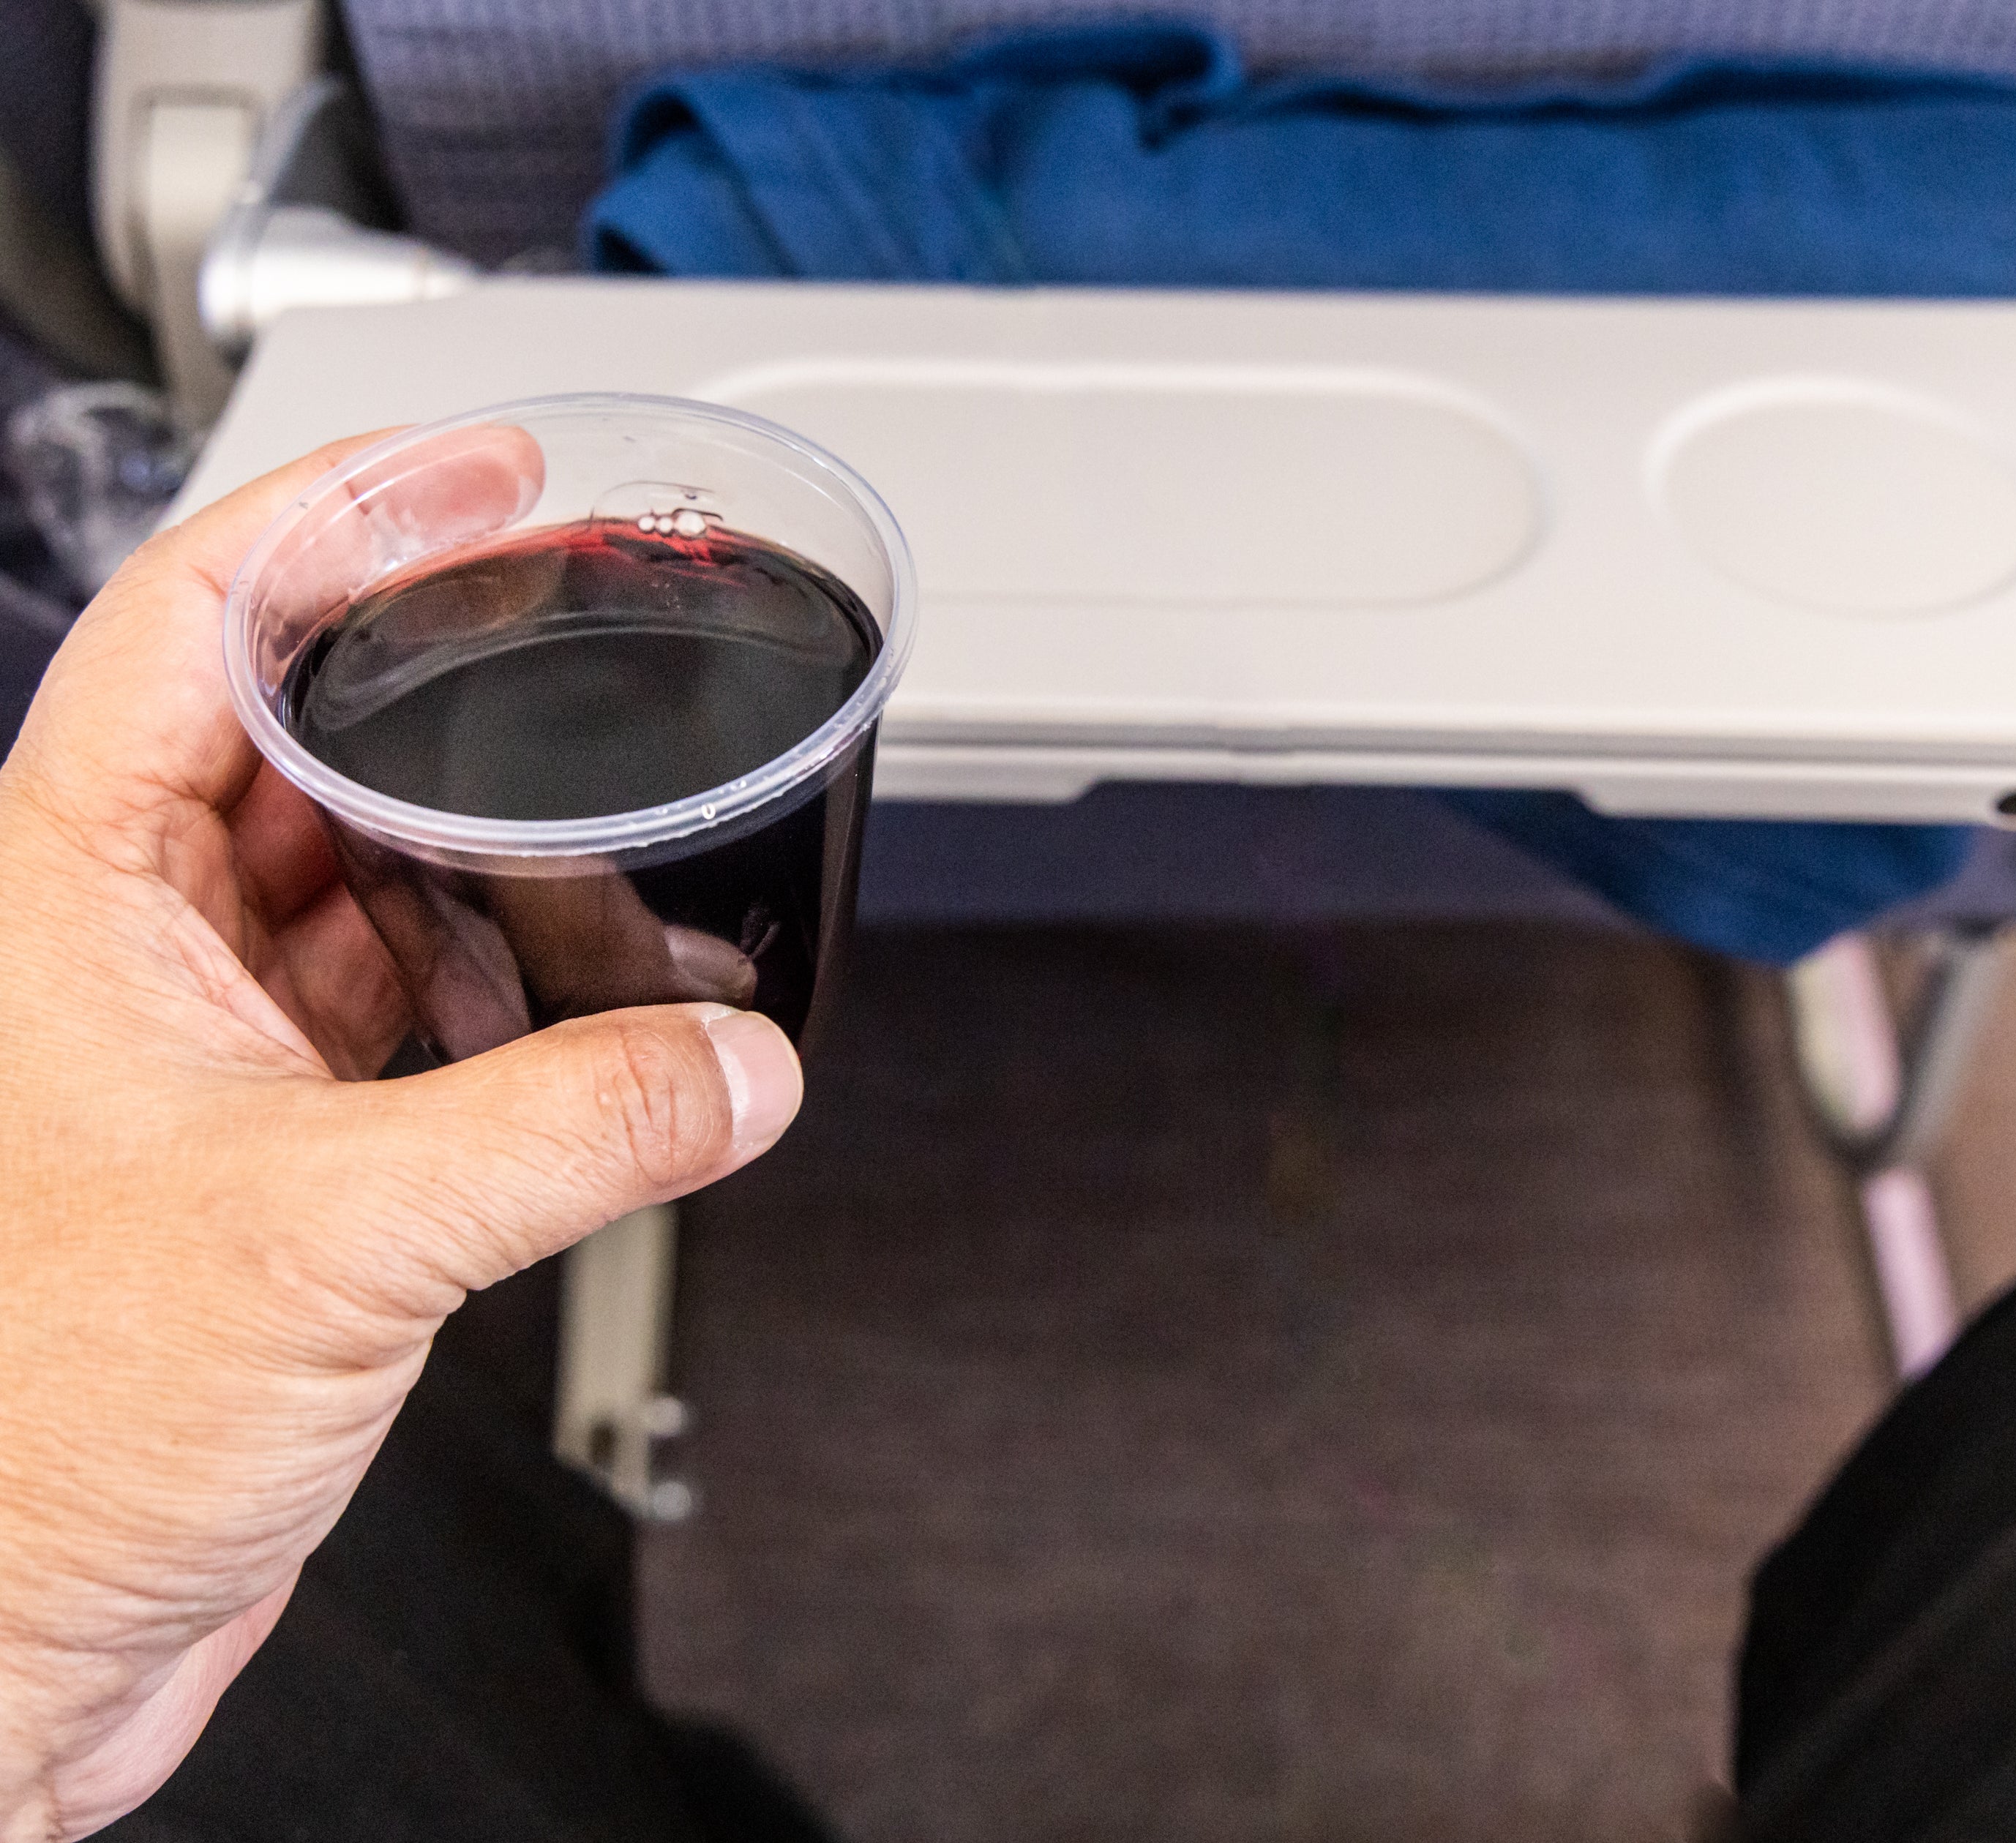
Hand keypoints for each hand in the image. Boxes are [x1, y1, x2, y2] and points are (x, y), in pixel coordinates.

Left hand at [0, 437, 804, 1840]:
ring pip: (363, 873)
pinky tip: (583, 995)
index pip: (198, 622)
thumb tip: (738, 1068)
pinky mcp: (279, 1140)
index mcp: (64, 893)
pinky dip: (503, 987)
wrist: (20, 1633)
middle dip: (439, 674)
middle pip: (298, 731)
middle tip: (573, 619)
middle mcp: (129, 945)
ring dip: (484, 849)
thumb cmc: (36, 1441)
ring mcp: (205, 1041)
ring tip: (601, 818)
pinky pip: (409, 1003)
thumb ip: (567, 1129)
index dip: (342, 517)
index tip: (475, 471)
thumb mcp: (334, 1239)